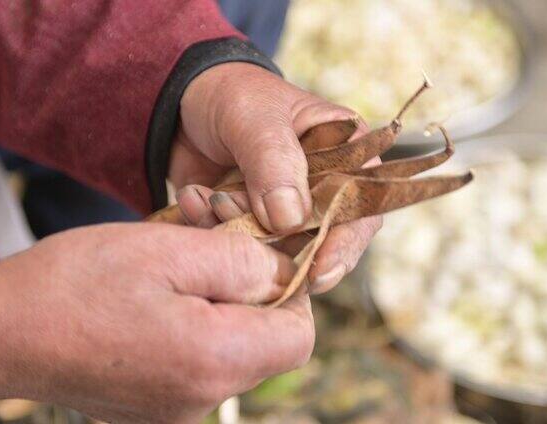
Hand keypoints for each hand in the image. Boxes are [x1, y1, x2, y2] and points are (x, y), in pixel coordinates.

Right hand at [0, 224, 313, 423]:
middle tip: (209, 238)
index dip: (291, 289)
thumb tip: (282, 273)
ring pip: (228, 347)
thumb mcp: (169, 251)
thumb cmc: (76, 285)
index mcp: (215, 361)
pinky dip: (189, 322)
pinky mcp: (150, 404)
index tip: (257, 252)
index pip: (299, 336)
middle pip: (264, 341)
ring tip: (173, 258)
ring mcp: (174, 408)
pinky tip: (154, 292)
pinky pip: (194, 360)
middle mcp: (201, 398)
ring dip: (215, 298)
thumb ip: (242, 263)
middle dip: (247, 285)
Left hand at [170, 63, 381, 293]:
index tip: (318, 273)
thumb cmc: (235, 95)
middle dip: (276, 244)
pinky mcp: (249, 226)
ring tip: (210, 198)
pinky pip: (236, 248)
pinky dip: (211, 229)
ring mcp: (284, 213)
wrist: (185, 102)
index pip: (360, 211)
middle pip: (319, 244)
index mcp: (346, 156)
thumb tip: (291, 220)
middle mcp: (321, 192)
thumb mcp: (256, 118)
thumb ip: (275, 163)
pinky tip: (195, 197)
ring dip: (237, 233)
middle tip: (237, 223)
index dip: (345, 246)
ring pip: (274, 252)